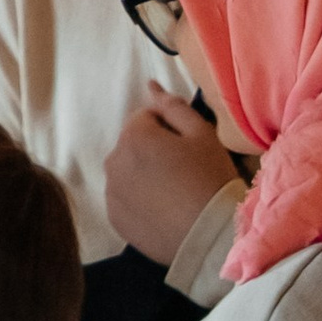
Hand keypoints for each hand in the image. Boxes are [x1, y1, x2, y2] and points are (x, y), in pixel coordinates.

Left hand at [104, 90, 238, 265]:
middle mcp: (113, 160)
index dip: (171, 129)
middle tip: (185, 171)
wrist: (210, 235)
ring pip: (128, 171)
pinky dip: (138, 199)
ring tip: (174, 192)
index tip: (189, 148)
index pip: (147, 118)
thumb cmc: (210, 179)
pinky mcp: (114, 217)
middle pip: (134, 144)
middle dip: (153, 150)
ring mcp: (111, 192)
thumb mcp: (202, 134)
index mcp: (133, 135)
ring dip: (144, 174)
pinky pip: (125, 198)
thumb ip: (173, 105)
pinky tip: (163, 209)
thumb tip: (151, 85)